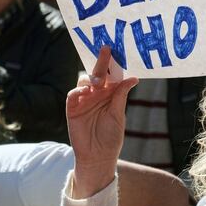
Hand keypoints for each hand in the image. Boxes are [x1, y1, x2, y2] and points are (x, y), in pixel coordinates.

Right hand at [67, 46, 136, 197]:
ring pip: (85, 80)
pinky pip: (73, 94)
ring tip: (99, 79)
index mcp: (110, 94)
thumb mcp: (118, 114)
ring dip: (91, 76)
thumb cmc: (111, 137)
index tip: (119, 51)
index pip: (112, 76)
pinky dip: (78, 89)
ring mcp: (84, 100)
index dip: (115, 65)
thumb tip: (133, 78)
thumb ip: (121, 96)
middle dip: (102, 61)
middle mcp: (96, 94)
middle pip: (98, 74)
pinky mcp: (72, 109)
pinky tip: (87, 89)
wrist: (98, 157)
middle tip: (107, 48)